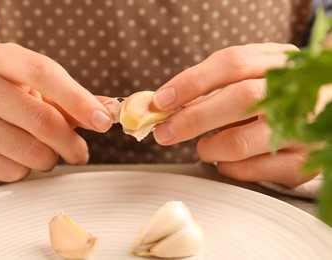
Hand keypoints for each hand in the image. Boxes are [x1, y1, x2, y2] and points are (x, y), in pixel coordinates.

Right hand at [0, 42, 112, 180]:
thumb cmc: (15, 99)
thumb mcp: (43, 90)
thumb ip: (78, 100)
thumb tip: (111, 111)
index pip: (43, 73)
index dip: (79, 100)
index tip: (103, 122)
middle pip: (40, 119)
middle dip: (71, 143)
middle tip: (80, 152)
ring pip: (29, 152)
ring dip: (49, 159)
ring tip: (44, 151)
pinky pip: (11, 172)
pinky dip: (25, 171)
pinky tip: (17, 158)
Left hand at [153, 43, 316, 186]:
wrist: (319, 118)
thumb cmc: (268, 98)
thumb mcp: (246, 80)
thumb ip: (208, 89)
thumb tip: (161, 105)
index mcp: (277, 61)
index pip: (232, 63)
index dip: (192, 81)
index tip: (160, 100)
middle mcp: (295, 92)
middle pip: (240, 99)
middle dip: (193, 118)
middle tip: (164, 133)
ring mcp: (302, 129)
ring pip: (240, 141)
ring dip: (209, 147)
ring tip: (204, 147)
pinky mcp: (300, 163)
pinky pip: (249, 170)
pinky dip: (225, 167)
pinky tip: (224, 160)